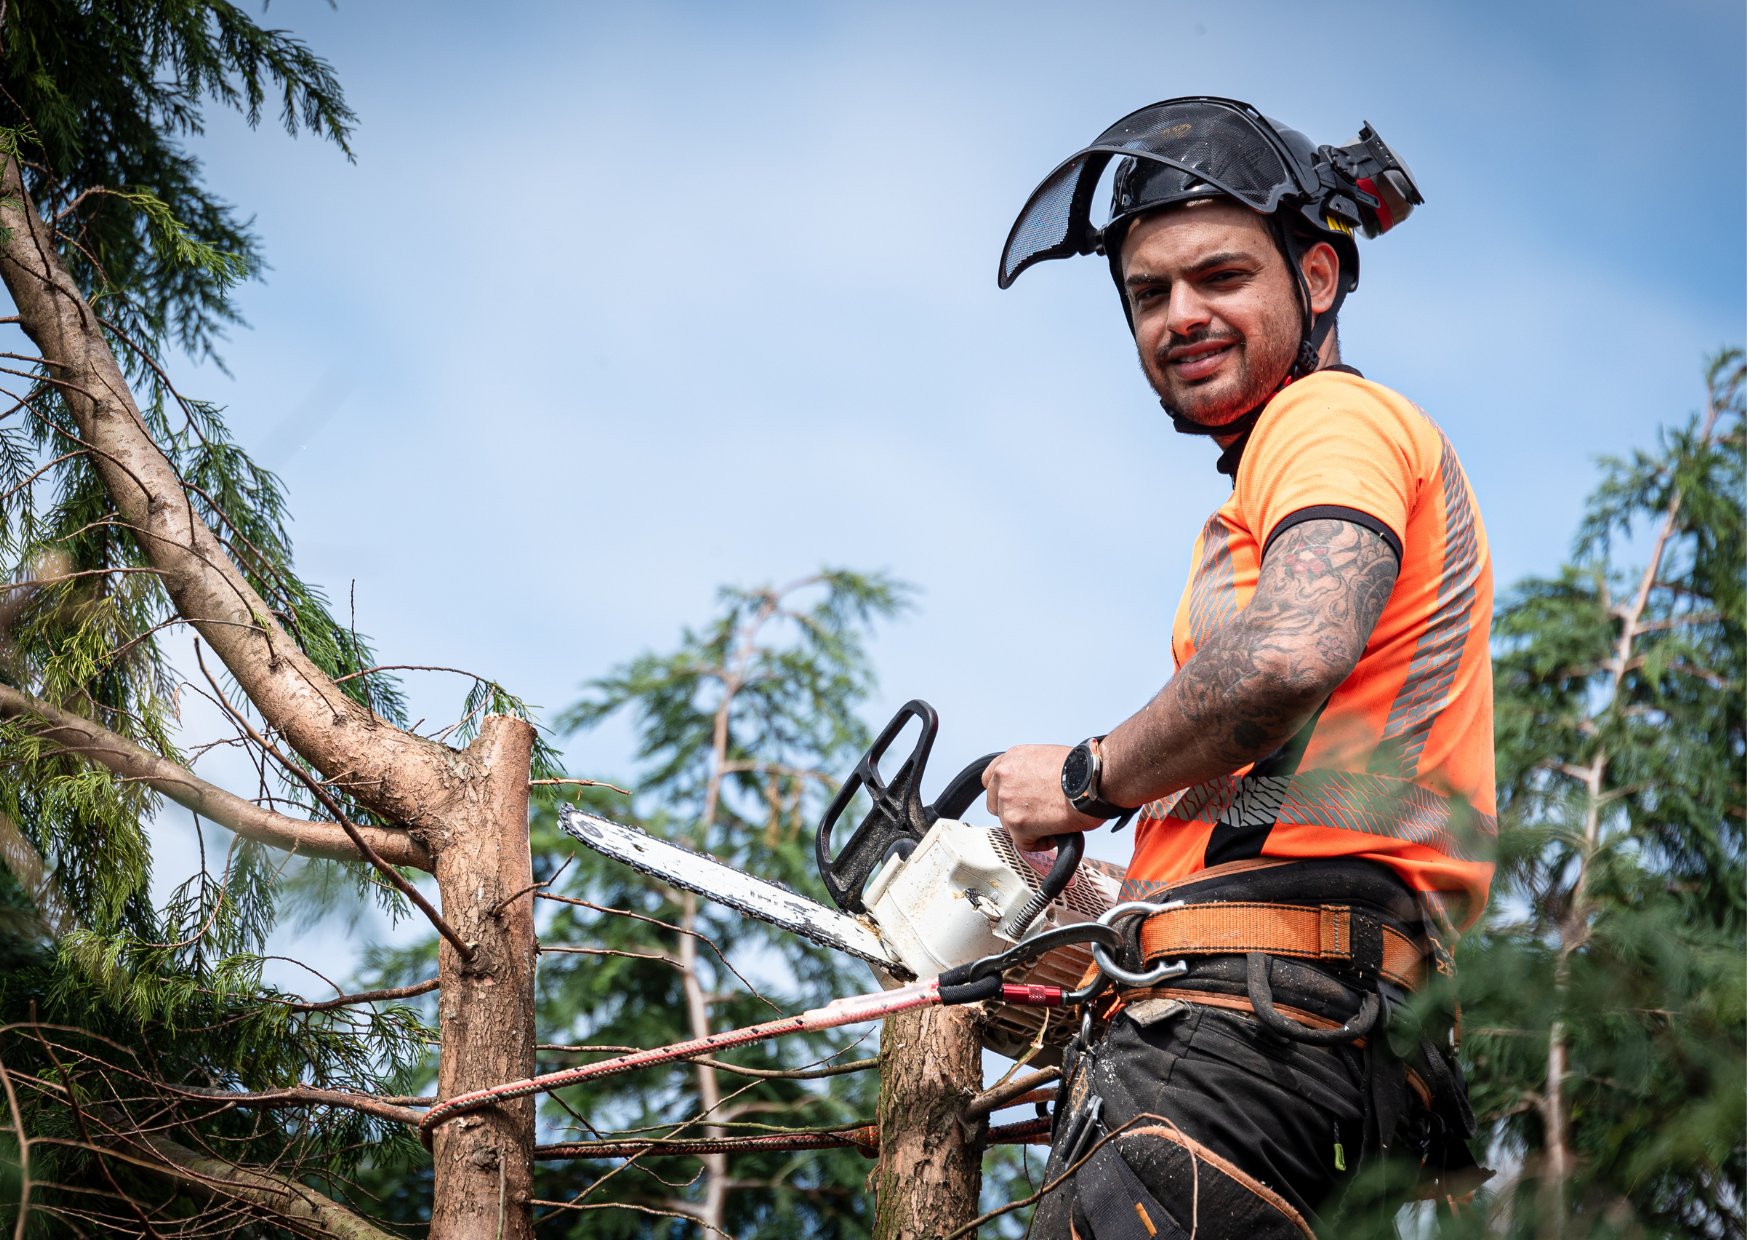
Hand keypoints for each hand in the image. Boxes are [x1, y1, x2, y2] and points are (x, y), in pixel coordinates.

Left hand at [981, 744, 1105, 850]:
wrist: (1093, 779)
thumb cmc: (1082, 768)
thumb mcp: (1047, 758)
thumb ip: (1030, 772)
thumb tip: (1031, 789)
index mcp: (1011, 759)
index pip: (990, 779)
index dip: (1002, 793)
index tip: (1014, 801)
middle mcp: (1004, 777)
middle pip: (996, 805)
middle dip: (1014, 813)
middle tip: (1037, 815)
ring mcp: (1008, 800)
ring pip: (1010, 826)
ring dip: (1029, 828)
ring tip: (1054, 820)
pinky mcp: (1017, 823)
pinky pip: (1024, 843)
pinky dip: (1041, 842)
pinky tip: (1056, 831)